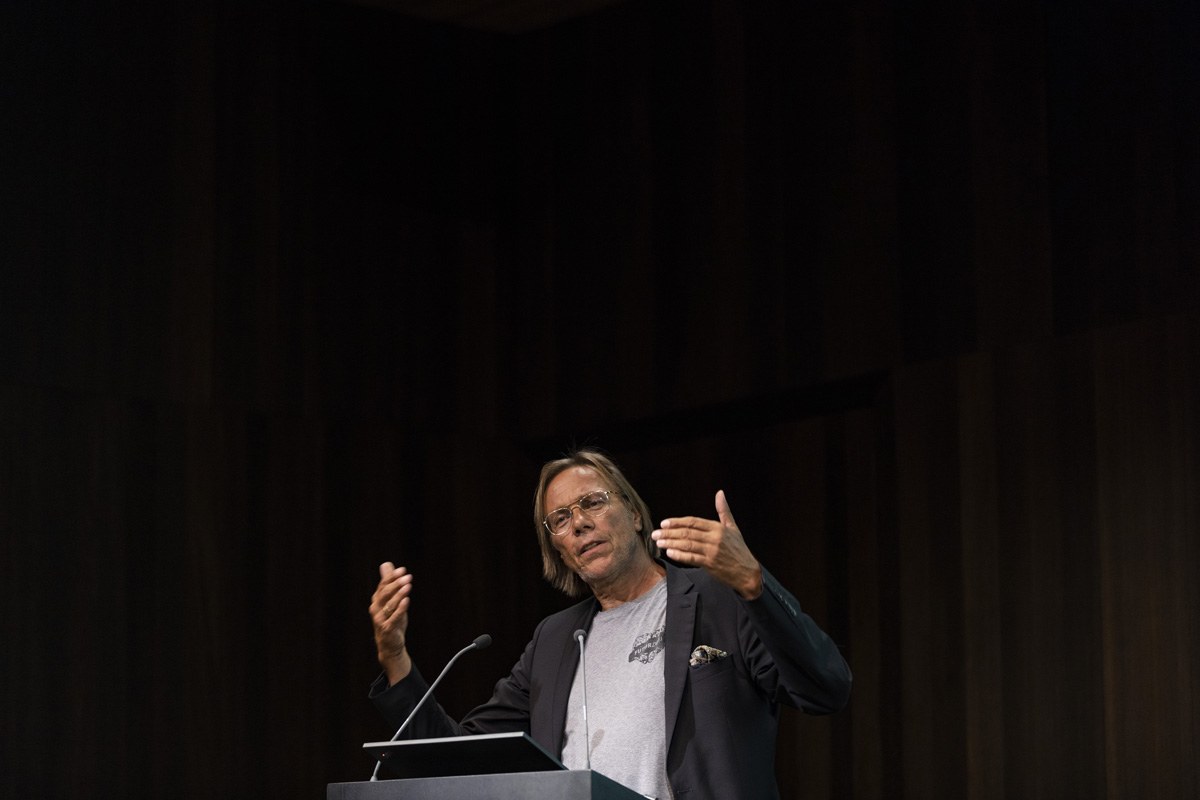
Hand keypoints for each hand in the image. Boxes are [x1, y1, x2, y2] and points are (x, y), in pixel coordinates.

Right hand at [370, 562, 413, 683]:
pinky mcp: (387, 628)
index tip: (402, 570)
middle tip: (407, 576)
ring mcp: (380, 619)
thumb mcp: (390, 600)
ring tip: (408, 585)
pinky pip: (394, 617)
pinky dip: (400, 608)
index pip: (383, 585)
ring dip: (399, 594)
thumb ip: (388, 582)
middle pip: (385, 593)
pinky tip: (407, 600)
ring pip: (390, 604)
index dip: (392, 577)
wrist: (389, 644)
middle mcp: (376, 608)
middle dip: (396, 584)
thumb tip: (386, 564)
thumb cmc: (391, 619)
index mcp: (377, 600)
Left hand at [652, 490, 762, 598]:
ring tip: (659, 543)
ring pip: (687, 545)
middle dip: (669, 533)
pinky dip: (680, 556)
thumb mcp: (733, 528)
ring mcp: (712, 551)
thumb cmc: (739, 549)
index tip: (664, 523)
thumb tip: (720, 493)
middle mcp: (714, 538)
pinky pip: (691, 559)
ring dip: (671, 544)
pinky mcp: (710, 564)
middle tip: (655, 534)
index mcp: (718, 528)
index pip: (693, 522)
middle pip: (687, 533)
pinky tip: (670, 553)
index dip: (677, 522)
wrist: (747, 572)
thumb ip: (723, 511)